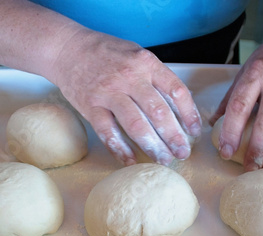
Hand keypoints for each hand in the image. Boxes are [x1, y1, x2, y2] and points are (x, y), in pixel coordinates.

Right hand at [50, 30, 201, 165]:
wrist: (67, 48)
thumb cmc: (107, 53)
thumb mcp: (137, 54)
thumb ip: (156, 77)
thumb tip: (179, 106)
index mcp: (146, 63)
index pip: (176, 90)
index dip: (189, 114)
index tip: (195, 131)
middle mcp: (129, 77)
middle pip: (159, 113)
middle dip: (174, 137)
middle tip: (182, 153)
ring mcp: (109, 92)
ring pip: (136, 125)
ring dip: (153, 146)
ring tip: (164, 159)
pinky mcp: (90, 106)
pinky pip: (108, 132)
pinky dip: (120, 149)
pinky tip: (131, 161)